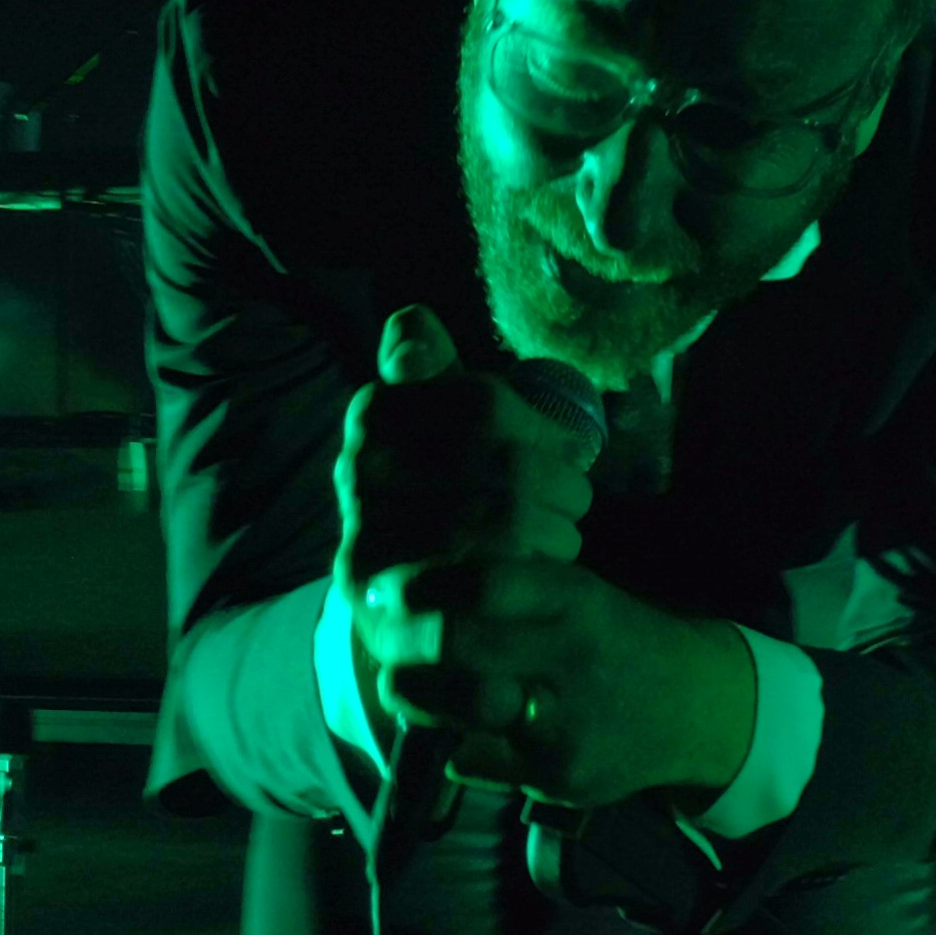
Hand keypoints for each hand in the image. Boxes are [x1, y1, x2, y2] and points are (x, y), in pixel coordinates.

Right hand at [332, 305, 593, 754]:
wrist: (397, 599)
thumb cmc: (440, 488)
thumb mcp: (437, 420)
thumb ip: (431, 370)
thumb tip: (412, 322)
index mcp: (377, 416)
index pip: (484, 405)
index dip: (544, 429)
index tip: (570, 447)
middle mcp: (359, 476)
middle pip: (503, 472)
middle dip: (559, 488)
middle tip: (576, 502)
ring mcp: (368, 544)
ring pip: (500, 532)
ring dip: (553, 537)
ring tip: (564, 540)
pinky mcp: (386, 612)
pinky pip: (482, 593)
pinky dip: (528, 584)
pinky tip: (543, 582)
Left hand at [359, 555, 754, 809]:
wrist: (694, 708)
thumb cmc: (612, 640)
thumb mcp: (576, 596)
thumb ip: (506, 595)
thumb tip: (404, 595)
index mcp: (573, 599)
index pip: (482, 583)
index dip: (423, 586)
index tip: (390, 591)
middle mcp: (570, 656)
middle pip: (458, 644)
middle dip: (403, 645)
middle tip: (386, 643)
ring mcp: (565, 723)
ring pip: (458, 712)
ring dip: (415, 700)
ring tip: (405, 688)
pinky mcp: (559, 777)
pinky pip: (474, 761)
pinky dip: (454, 744)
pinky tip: (461, 730)